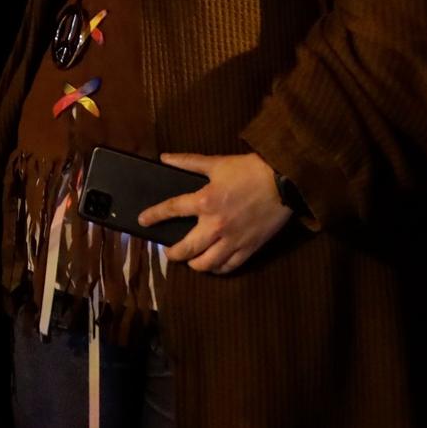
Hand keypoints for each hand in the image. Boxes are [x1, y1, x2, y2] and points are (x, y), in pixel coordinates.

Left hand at [136, 151, 292, 273]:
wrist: (284, 181)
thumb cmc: (249, 170)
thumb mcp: (216, 163)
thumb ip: (188, 162)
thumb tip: (165, 158)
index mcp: (205, 201)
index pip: (171, 210)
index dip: (154, 216)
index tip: (143, 221)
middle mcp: (215, 225)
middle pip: (186, 249)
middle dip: (173, 253)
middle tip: (169, 252)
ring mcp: (232, 240)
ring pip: (206, 264)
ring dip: (194, 264)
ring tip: (191, 260)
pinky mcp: (248, 248)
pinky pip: (229, 267)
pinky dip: (218, 269)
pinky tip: (213, 265)